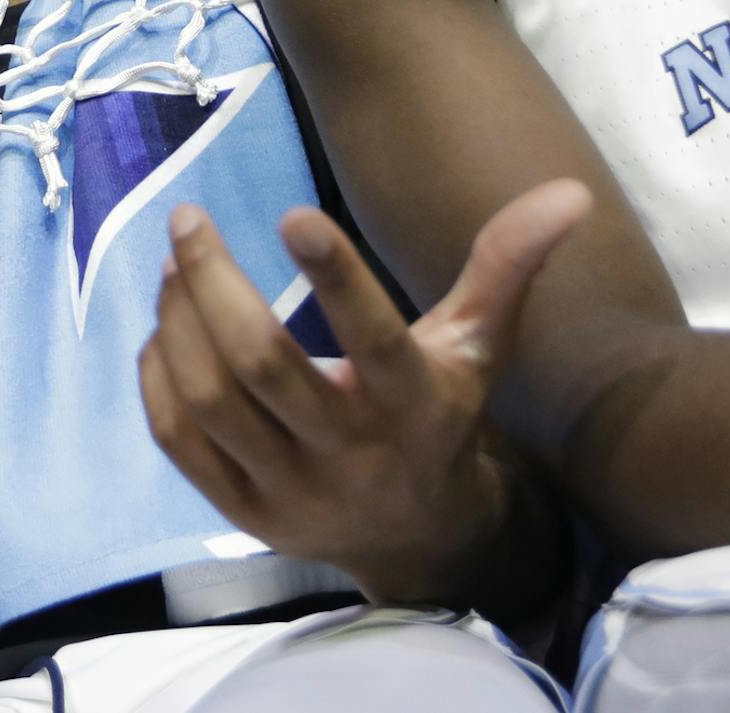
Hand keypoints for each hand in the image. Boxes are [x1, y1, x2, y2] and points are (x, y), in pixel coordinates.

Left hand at [140, 179, 590, 603]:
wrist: (419, 540)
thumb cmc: (443, 414)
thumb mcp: (480, 344)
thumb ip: (506, 265)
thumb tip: (569, 191)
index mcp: (414, 406)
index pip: (374, 341)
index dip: (335, 278)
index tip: (293, 212)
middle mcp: (350, 454)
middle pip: (262, 366)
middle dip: (214, 283)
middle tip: (188, 216)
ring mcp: (290, 490)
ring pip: (209, 400)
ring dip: (179, 320)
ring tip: (175, 261)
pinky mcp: (243, 513)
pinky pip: (178, 441)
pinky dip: (160, 375)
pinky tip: (165, 324)